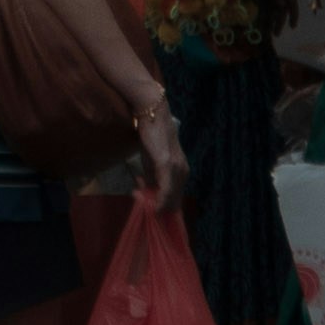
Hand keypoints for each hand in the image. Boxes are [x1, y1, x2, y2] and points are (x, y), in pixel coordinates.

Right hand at [132, 93, 185, 207]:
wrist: (151, 113)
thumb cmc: (151, 135)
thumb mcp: (152, 161)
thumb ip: (152, 178)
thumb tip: (147, 195)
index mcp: (181, 171)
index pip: (176, 198)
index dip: (164, 207)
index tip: (152, 211)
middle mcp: (183, 173)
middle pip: (175, 202)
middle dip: (159, 208)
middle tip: (142, 205)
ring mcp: (177, 170)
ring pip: (171, 199)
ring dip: (156, 205)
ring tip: (141, 199)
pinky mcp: (167, 165)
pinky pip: (166, 191)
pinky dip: (159, 202)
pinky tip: (151, 205)